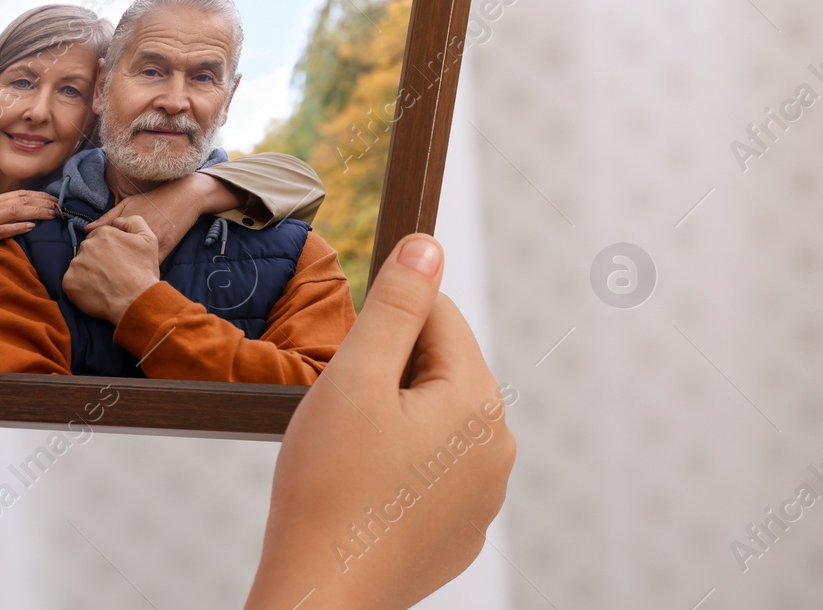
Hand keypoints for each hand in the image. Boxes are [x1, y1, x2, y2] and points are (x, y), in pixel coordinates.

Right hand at [0, 190, 59, 296]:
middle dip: (41, 203)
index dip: (38, 196)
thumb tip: (32, 213)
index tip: (55, 200)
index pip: (18, 195)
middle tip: (59, 208)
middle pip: (18, 201)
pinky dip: (17, 228)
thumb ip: (4, 216)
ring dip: (35, 212)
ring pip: (12, 212)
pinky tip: (31, 227)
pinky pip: (0, 231)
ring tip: (51, 215)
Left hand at [61, 215, 160, 324]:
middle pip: (88, 251)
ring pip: (79, 267)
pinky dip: (80, 289)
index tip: (116, 261)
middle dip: (96, 260)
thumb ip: (132, 222)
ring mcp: (76, 264)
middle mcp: (87, 245)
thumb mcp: (148, 239)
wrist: (136, 301)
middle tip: (110, 274)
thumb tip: (116, 222)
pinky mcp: (69, 282)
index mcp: (104, 233)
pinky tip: (95, 294)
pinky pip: (71, 284)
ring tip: (104, 286)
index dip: (108, 250)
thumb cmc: (143, 272)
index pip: (99, 237)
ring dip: (88, 274)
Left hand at [86, 172, 237, 258]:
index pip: (101, 245)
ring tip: (118, 273)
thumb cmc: (151, 201)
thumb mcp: (126, 204)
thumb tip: (86, 230)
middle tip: (105, 267)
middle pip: (112, 257)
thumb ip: (107, 219)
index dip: (97, 253)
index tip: (97, 257)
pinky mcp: (162, 254)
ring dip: (121, 271)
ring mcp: (149, 245)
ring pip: (128, 266)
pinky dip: (138, 273)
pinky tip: (133, 274)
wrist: (182, 199)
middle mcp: (133, 236)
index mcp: (122, 225)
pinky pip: (145, 269)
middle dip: (106, 263)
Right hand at [245, 234, 514, 609]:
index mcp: (478, 401)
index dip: (382, 325)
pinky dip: (395, 468)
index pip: (438, 317)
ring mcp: (483, 496)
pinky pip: (429, 471)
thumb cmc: (330, 489)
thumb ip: (395, 305)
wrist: (325, 591)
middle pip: (437, 369)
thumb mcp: (355, 378)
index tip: (347, 361)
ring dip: (389, 420)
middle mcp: (497, 448)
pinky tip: (361, 492)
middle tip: (340, 416)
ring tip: (346, 456)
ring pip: (432, 420)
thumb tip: (428, 247)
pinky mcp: (459, 531)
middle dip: (386, 375)